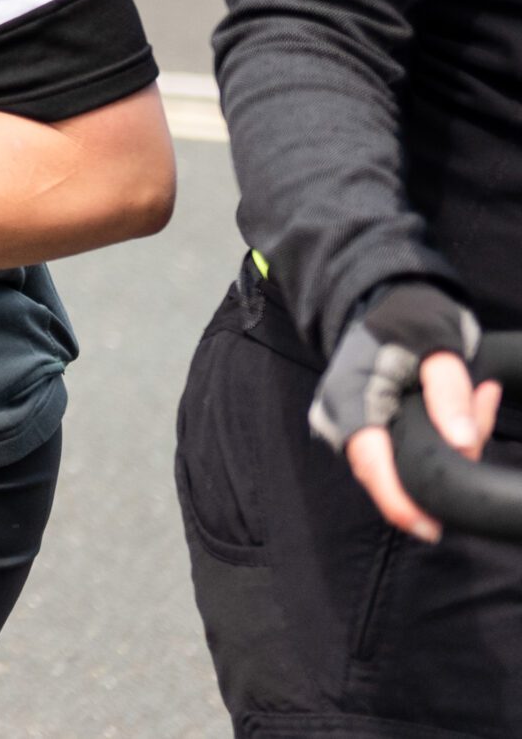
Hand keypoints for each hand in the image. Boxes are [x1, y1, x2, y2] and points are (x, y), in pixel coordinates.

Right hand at [312, 281, 501, 541]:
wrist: (380, 296)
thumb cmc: (406, 315)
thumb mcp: (438, 344)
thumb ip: (450, 393)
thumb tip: (463, 443)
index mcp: (351, 398)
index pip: (370, 463)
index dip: (399, 501)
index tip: (431, 527)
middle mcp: (340, 417)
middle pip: (391, 471)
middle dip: (444, 463)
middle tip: (483, 415)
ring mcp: (349, 424)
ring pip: (402, 462)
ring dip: (449, 446)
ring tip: (481, 398)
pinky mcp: (364, 426)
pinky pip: (403, 450)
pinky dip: (440, 438)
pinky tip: (467, 407)